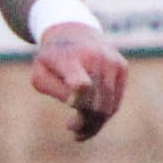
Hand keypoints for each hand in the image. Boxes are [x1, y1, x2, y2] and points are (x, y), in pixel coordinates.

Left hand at [32, 25, 127, 140]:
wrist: (73, 31)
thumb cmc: (52, 59)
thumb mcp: (40, 73)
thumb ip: (55, 90)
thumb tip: (76, 104)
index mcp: (70, 58)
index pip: (81, 85)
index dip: (78, 102)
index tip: (70, 105)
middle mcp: (95, 58)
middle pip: (95, 102)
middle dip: (84, 121)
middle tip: (73, 129)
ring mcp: (111, 61)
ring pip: (108, 106)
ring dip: (95, 124)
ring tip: (80, 131)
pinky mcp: (122, 66)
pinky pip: (116, 102)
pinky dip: (105, 116)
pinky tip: (91, 121)